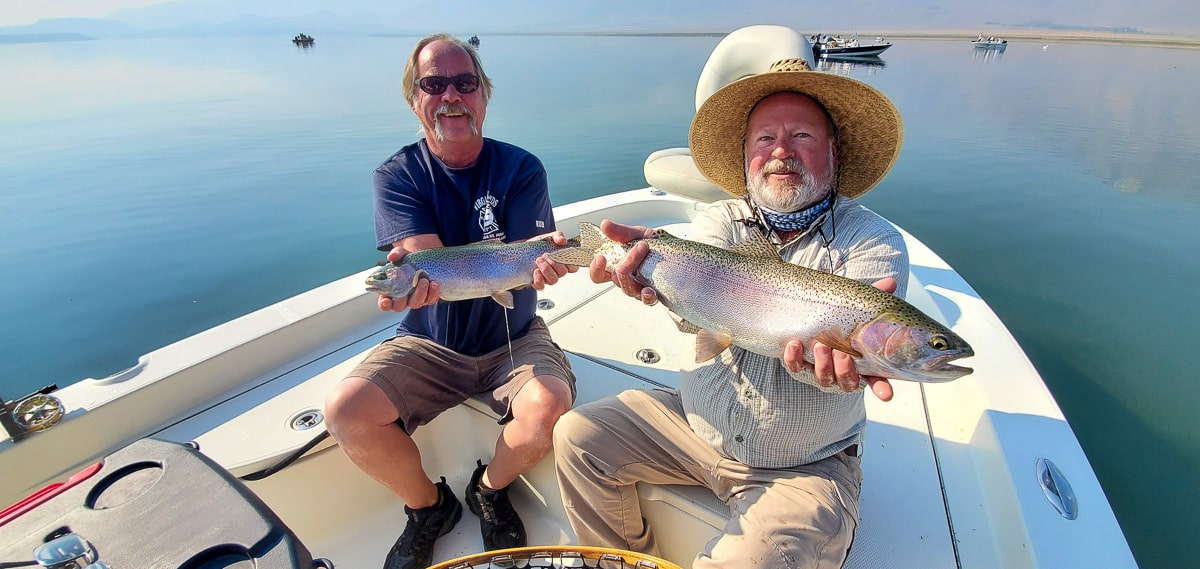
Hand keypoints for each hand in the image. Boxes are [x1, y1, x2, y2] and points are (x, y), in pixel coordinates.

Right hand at [377, 246, 439, 311]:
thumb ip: (396, 254)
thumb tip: (392, 256)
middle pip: (399, 306)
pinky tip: (434, 284)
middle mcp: (402, 298)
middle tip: (410, 284)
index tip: (386, 300)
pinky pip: (430, 300)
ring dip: (420, 294)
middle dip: (403, 298)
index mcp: (390, 291)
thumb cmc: (409, 261)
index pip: (384, 303)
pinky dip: (432, 293)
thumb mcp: (403, 254)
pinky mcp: (427, 298)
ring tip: (425, 281)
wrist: (425, 261)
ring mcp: (415, 299)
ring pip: (416, 304)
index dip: (384, 304)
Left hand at [530, 231, 578, 289]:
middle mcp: (556, 271)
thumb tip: (562, 240)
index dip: (571, 263)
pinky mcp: (537, 282)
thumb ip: (557, 236)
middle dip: (554, 263)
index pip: (573, 267)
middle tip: (545, 255)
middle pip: (563, 273)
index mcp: (561, 261)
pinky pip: (541, 286)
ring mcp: (547, 278)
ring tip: (539, 260)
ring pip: (553, 280)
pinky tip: (536, 271)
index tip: (562, 255)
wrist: (519, 252)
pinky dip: (539, 279)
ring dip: (547, 269)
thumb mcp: (547, 238)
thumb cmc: (535, 247)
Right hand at [588, 220, 657, 305]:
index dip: (596, 269)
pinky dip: (646, 296)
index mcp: (618, 266)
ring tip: (644, 254)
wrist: (678, 253)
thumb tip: (605, 225)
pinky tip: (648, 290)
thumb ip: (621, 232)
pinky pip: (647, 301)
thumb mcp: (638, 235)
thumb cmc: (655, 246)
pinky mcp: (653, 295)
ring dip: (634, 272)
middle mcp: (626, 279)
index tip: (600, 257)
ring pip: (628, 289)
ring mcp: (639, 288)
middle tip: (639, 246)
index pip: (599, 274)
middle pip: (615, 279)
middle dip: (625, 262)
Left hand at [783, 277, 897, 401]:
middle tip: (841, 353)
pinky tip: (794, 344)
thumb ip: (874, 295)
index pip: (876, 380)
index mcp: (863, 362)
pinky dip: (794, 358)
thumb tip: (890, 283)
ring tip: (820, 345)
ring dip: (822, 364)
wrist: (808, 313)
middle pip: (847, 381)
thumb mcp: (857, 304)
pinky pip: (795, 367)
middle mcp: (842, 371)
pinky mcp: (798, 365)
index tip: (886, 393)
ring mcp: (820, 370)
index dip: (881, 387)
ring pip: (823, 378)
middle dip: (845, 370)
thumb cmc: (839, 315)